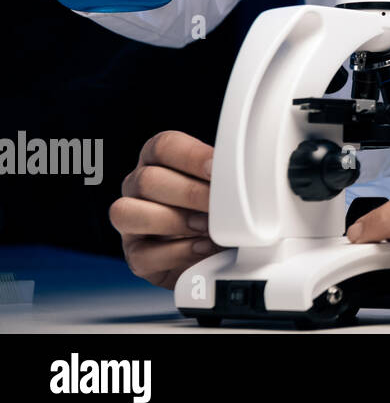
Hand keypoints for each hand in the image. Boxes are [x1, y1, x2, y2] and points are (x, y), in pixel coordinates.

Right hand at [109, 131, 225, 289]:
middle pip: (147, 179)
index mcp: (160, 159)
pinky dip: (176, 253)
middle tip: (223, 205)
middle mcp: (138, 186)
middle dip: (190, 193)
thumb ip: (229, 172)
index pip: (164, 146)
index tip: (218, 169)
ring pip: (127, 213)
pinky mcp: (135, 256)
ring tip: (209, 228)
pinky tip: (202, 248)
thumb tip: (251, 169)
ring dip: (174, 221)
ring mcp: (132, 222)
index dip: (191, 156)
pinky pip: (141, 254)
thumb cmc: (223, 207)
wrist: (221, 250)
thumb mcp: (225, 184)